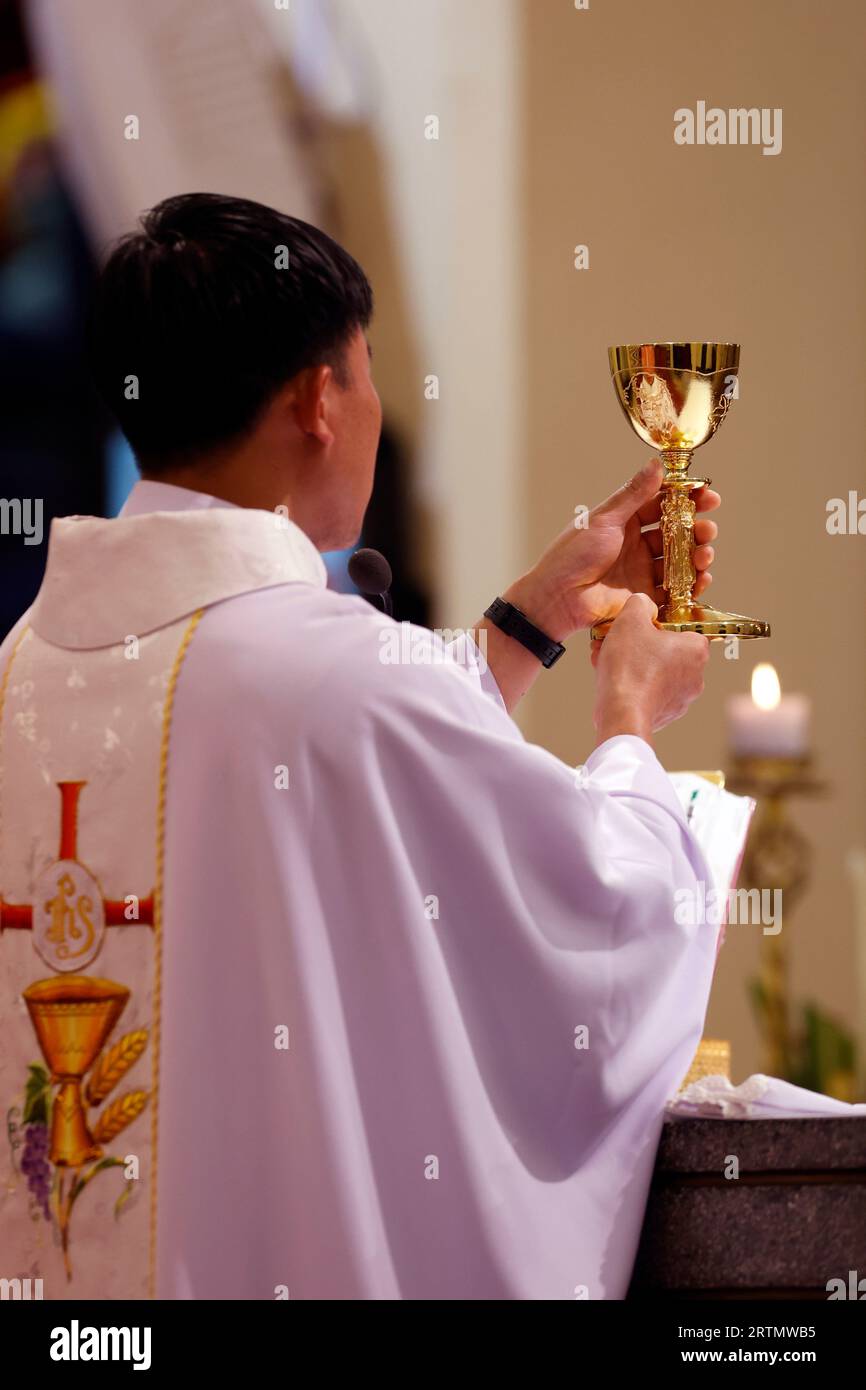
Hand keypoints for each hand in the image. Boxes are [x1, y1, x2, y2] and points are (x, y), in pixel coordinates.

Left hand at [504, 458, 719, 638]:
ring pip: (680, 561)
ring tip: (704, 554)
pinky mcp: (645, 596)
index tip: (707, 495)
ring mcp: (642, 570)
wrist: (558, 598)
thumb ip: (634, 494)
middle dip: (697, 530)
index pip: (663, 505)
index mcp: (626, 521)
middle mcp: (637, 545)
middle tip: (708, 529)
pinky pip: (676, 590)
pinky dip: (692, 584)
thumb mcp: (605, 519)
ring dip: (698, 556)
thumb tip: (657, 463)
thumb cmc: (573, 555)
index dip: (687, 499)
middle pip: (677, 534)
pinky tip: (701, 578)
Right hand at [592, 593, 709, 744]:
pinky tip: (611, 680)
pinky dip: (633, 685)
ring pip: (656, 672)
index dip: (660, 624)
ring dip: (634, 664)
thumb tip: (642, 603)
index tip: (642, 625)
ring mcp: (681, 699)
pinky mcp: (665, 715)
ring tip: (608, 660)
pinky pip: (649, 692)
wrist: (621, 713)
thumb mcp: (630, 619)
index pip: (685, 628)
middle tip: (620, 641)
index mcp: (696, 650)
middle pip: (668, 651)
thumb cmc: (631, 666)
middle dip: (642, 645)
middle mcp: (696, 676)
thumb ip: (639, 603)